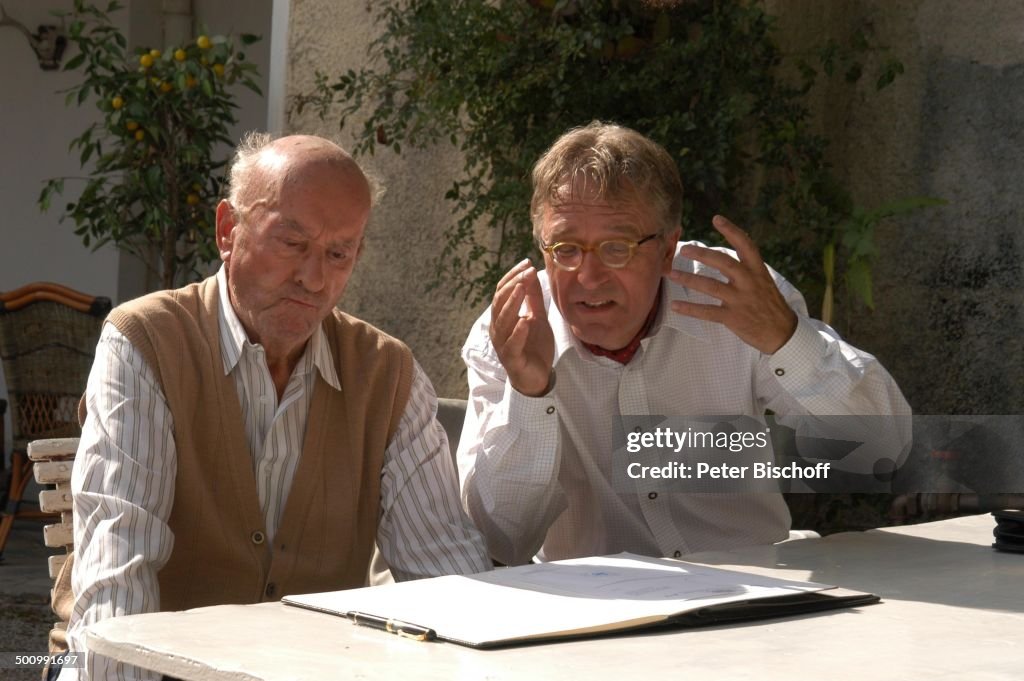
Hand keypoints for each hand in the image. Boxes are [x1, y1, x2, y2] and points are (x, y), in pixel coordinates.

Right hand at [489, 259, 554, 395]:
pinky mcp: (512, 359)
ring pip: (503, 321)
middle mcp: (498, 329)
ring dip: (512, 304)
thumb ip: (533, 298)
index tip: (526, 263)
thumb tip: (531, 273)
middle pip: (499, 303)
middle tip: (524, 272)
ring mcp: (503, 344)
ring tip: (521, 289)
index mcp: (502, 317)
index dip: (512, 276)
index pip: (502, 292)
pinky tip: (524, 321)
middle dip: (512, 286)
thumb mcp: (538, 318)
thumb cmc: (534, 346)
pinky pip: (512, 344)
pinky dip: (517, 332)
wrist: (537, 377)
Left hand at [668, 215, 796, 353]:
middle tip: (683, 250)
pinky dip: (690, 309)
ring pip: (711, 286)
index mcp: (758, 270)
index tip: (716, 219)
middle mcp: (749, 282)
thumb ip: (746, 271)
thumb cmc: (770, 306)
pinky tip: (675, 305)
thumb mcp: (764, 282)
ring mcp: (741, 300)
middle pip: (723, 263)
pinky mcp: (733, 317)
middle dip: (702, 255)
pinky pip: (707, 312)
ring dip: (689, 279)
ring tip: (672, 274)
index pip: (746, 245)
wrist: (783, 333)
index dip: (731, 230)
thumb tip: (723, 260)